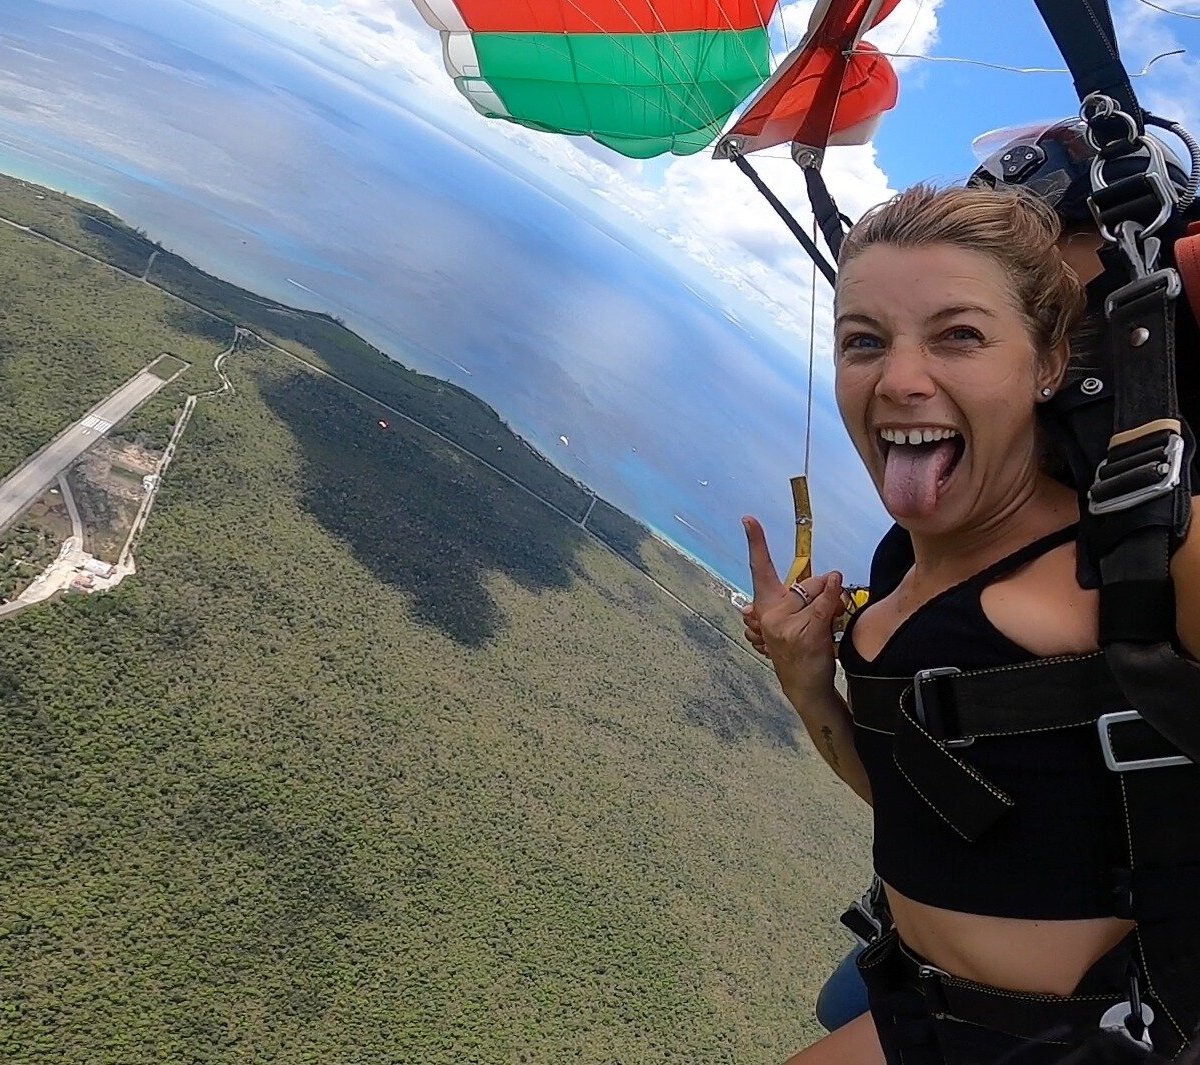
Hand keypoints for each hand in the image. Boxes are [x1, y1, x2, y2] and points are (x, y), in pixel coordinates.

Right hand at [743, 515, 842, 701]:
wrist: (804, 687)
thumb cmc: (800, 651)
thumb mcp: (791, 621)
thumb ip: (800, 598)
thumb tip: (829, 579)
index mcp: (765, 606)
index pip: (760, 569)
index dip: (755, 541)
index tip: (748, 518)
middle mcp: (770, 613)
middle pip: (805, 581)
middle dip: (821, 591)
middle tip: (822, 613)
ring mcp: (785, 624)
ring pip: (817, 592)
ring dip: (832, 603)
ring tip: (828, 625)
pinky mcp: (804, 632)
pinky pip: (824, 603)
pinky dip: (835, 592)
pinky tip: (838, 583)